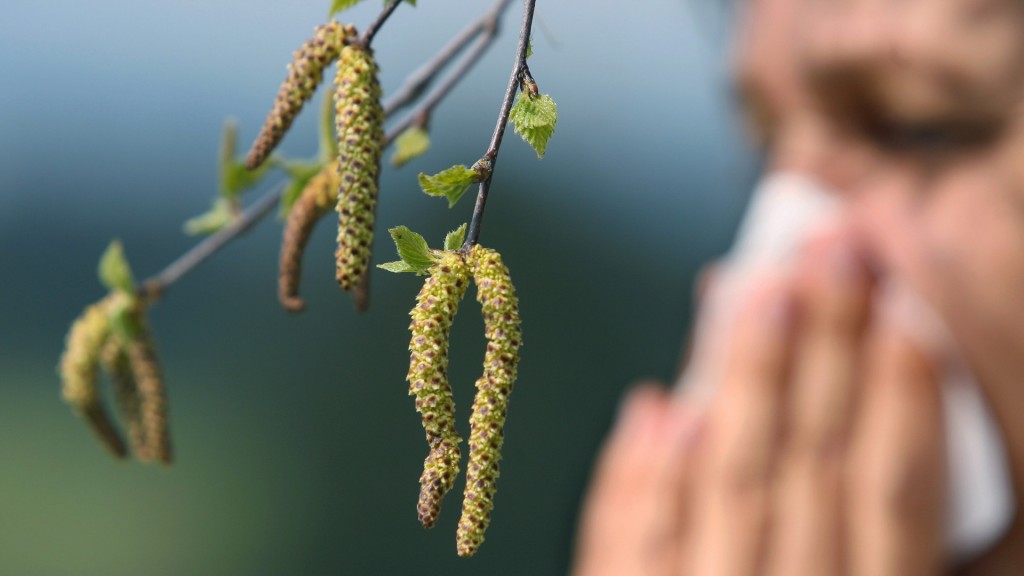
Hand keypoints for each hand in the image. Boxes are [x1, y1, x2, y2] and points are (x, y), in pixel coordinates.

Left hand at [572, 233, 946, 575]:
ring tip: (758, 293)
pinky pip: (636, 545)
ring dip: (747, 380)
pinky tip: (659, 407)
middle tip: (832, 255)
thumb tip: (801, 413)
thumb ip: (857, 531)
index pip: (893, 494)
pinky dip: (648, 474)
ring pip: (731, 480)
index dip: (903, 400)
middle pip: (809, 461)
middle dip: (826, 349)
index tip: (905, 315)